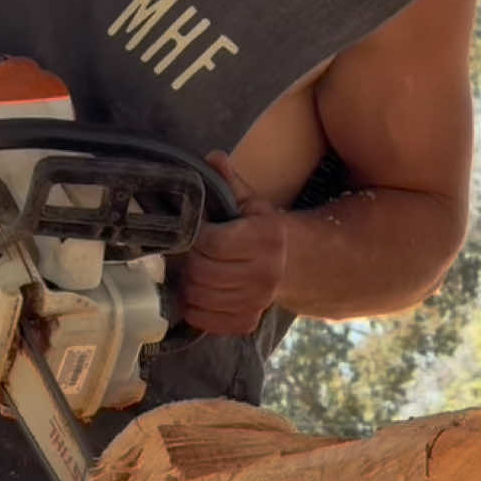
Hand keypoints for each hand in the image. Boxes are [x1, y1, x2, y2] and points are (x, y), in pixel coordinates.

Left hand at [176, 152, 286, 334]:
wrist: (293, 265)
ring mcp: (257, 301)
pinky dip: (194, 308)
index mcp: (265, 239)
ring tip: (191, 271)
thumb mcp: (251, 204)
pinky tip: (199, 293)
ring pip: (199, 296)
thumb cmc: (263, 231)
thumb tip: (213, 157)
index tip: (194, 231)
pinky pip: (206, 320)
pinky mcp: (247, 322)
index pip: (212, 243)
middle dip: (187, 261)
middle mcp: (265, 274)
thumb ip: (230, 182)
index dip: (195, 237)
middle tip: (188, 253)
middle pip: (202, 272)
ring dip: (187, 284)